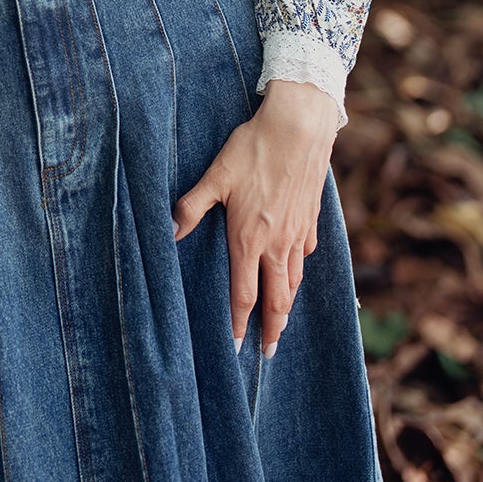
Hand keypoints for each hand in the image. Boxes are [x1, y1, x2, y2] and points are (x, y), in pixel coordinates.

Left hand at [173, 79, 338, 356]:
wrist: (299, 128)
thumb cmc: (253, 149)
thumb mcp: (216, 176)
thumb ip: (192, 206)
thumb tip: (170, 230)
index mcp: (249, 239)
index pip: (245, 294)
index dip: (240, 323)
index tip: (238, 346)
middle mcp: (277, 244)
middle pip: (278, 299)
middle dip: (272, 329)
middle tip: (268, 352)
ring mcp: (298, 233)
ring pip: (295, 281)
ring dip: (288, 306)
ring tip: (282, 323)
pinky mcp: (312, 219)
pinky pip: (306, 255)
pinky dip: (300, 271)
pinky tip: (297, 270)